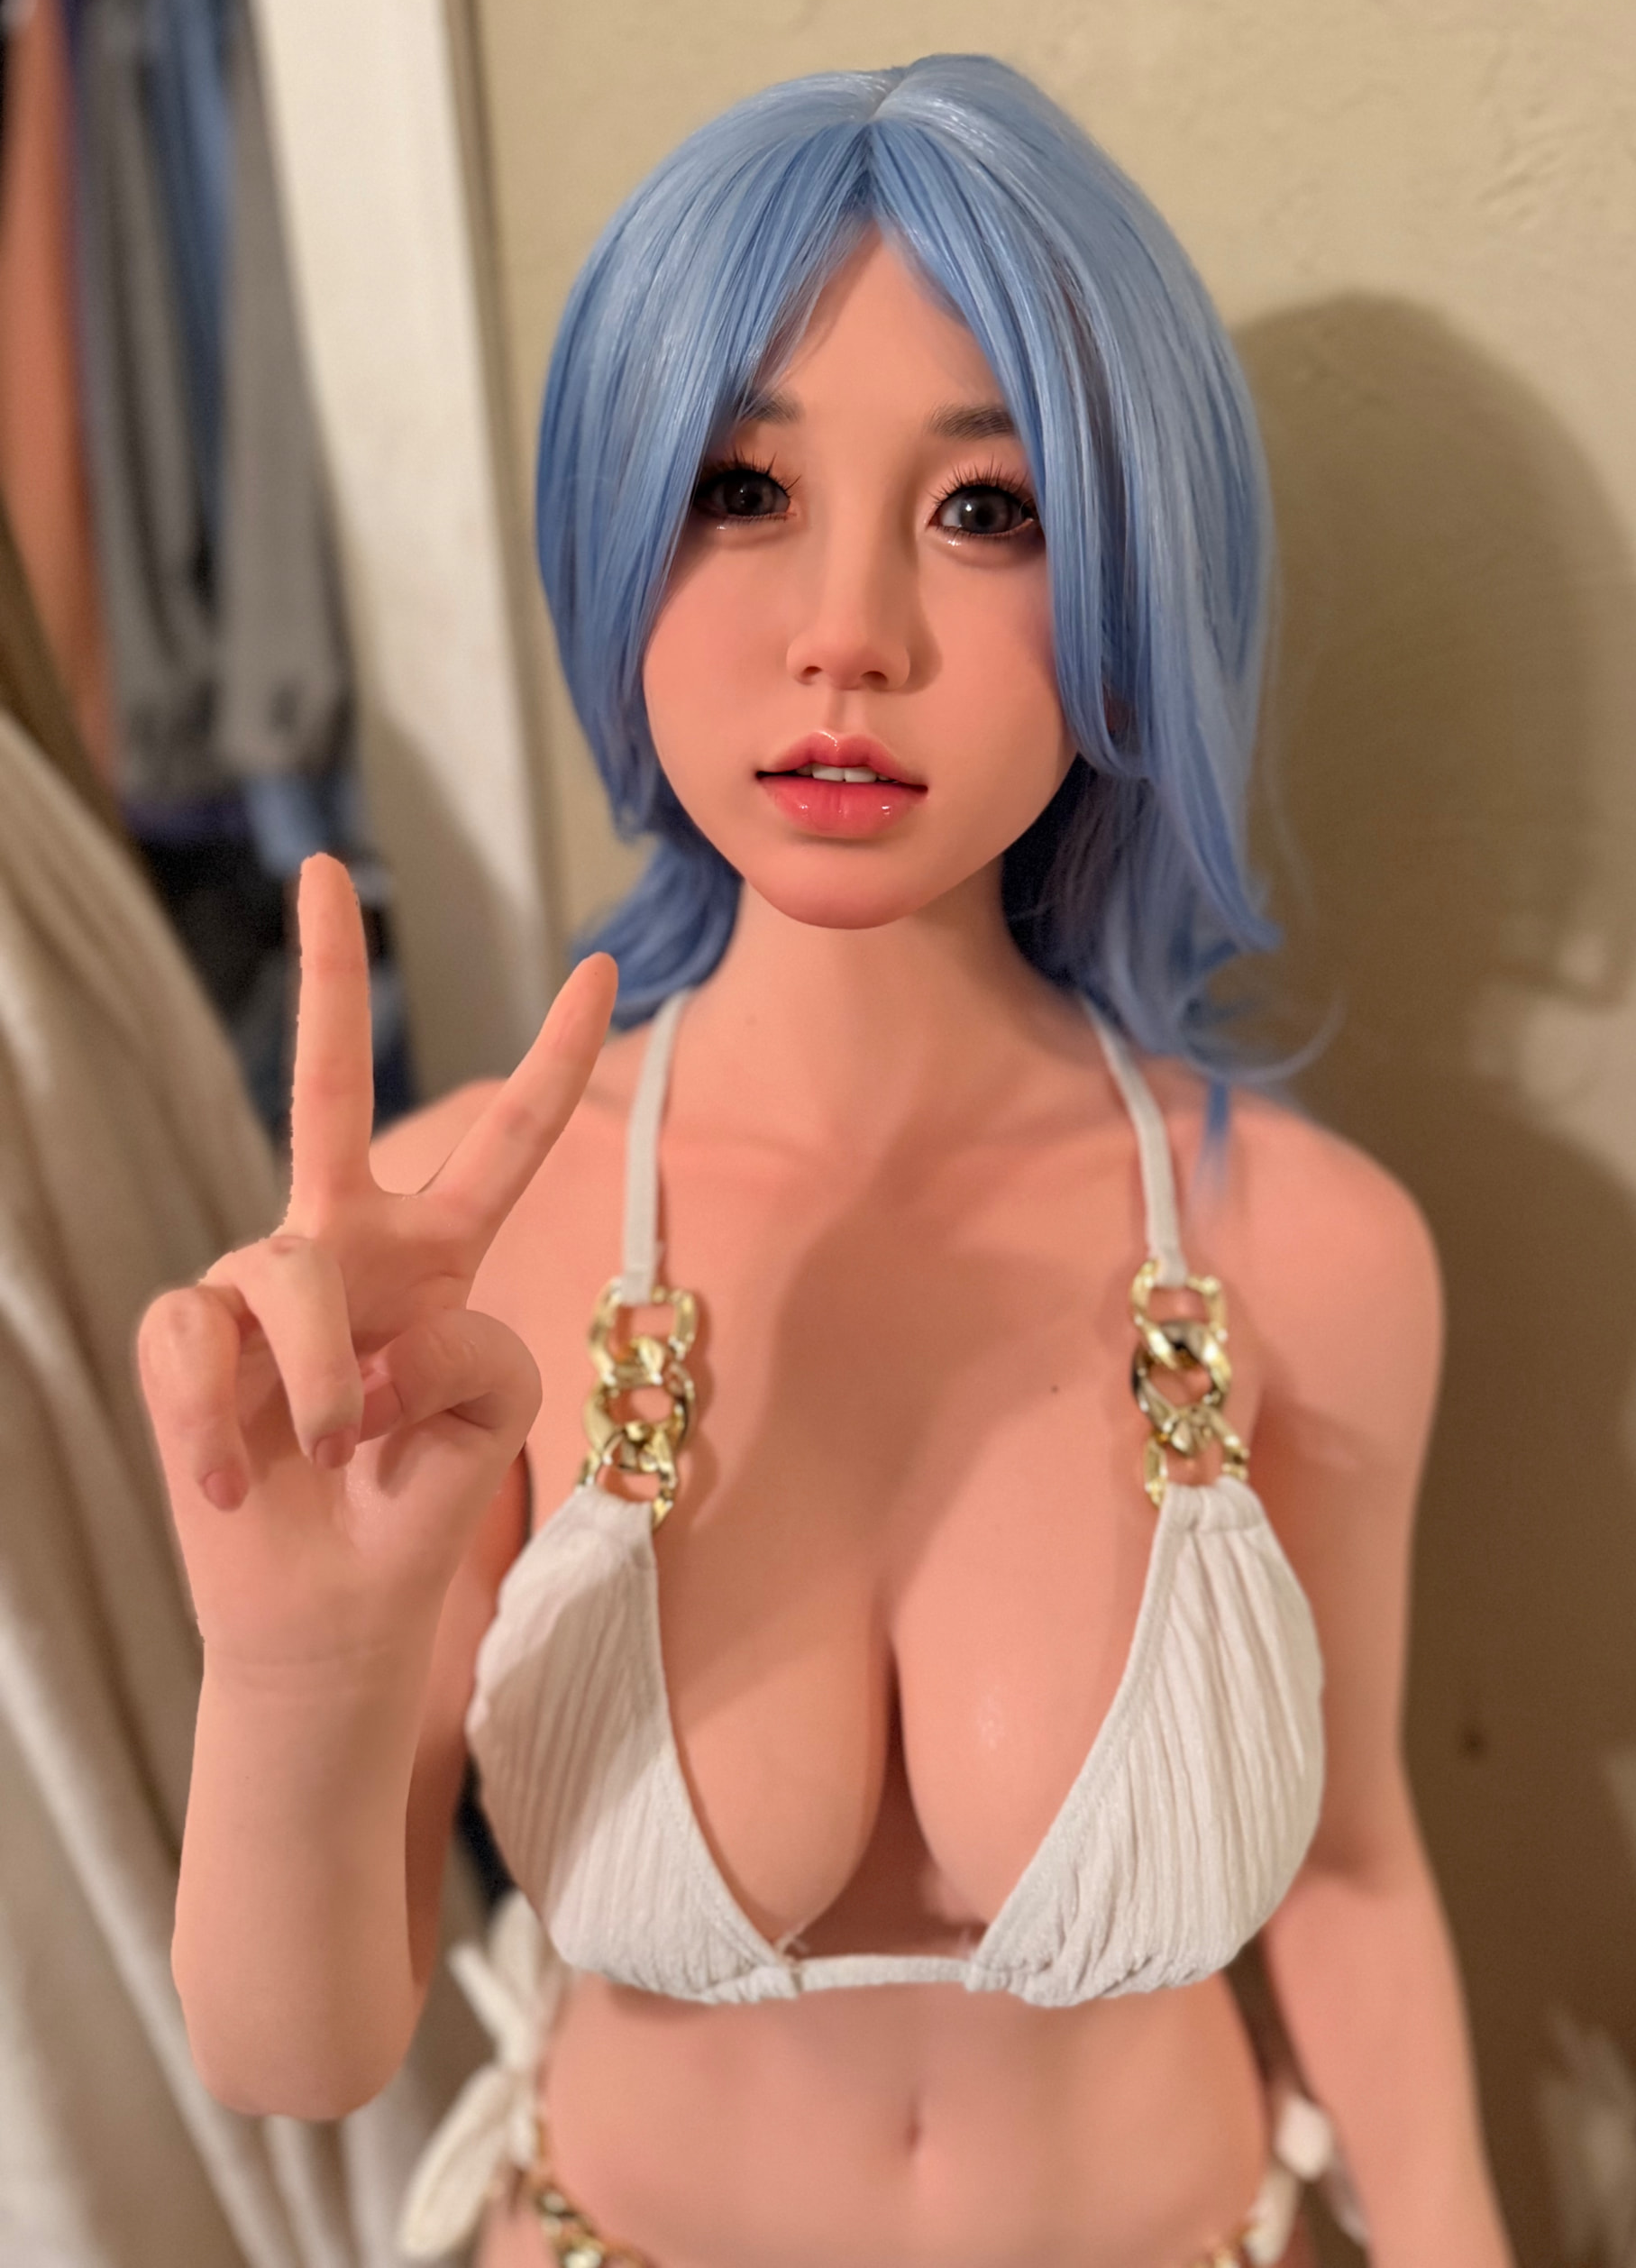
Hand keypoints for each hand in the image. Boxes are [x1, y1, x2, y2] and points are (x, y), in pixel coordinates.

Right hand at [139, 856, 615, 1677]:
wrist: (330, 1615)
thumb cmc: (416, 1507)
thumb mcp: (497, 1418)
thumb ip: (475, 1347)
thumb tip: (368, 1332)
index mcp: (438, 1255)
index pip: (502, 1143)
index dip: (552, 1060)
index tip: (603, 967)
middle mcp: (344, 1247)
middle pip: (332, 1092)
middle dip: (328, 978)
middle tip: (325, 870)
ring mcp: (256, 1285)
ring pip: (287, 1277)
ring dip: (322, 1385)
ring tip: (333, 1453)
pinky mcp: (184, 1337)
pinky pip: (196, 1340)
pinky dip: (223, 1422)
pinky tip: (235, 1480)